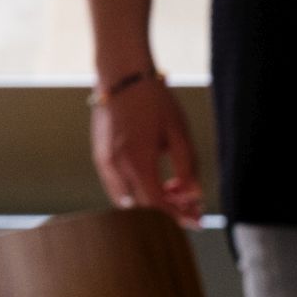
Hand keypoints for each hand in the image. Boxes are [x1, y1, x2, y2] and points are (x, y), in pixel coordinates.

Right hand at [90, 74, 203, 225]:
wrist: (122, 74)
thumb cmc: (153, 100)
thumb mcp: (179, 133)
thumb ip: (187, 168)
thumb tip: (194, 196)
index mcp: (138, 161)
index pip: (159, 204)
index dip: (179, 216)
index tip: (196, 222)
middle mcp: (117, 166)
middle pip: (144, 206)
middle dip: (169, 210)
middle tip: (189, 206)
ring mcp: (105, 162)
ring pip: (129, 200)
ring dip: (151, 202)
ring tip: (172, 189)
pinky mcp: (100, 156)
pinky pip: (118, 187)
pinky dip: (136, 192)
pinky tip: (153, 180)